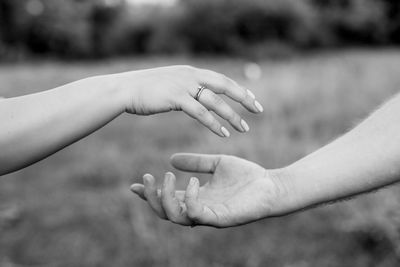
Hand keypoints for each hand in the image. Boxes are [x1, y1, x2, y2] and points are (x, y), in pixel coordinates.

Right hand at [114, 66, 262, 136]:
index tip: (251, 98)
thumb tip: (193, 96)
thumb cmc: (144, 89)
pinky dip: (213, 123)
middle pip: (225, 86)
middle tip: (259, 110)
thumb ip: (183, 88)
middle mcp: (190, 75)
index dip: (237, 89)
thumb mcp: (168, 84)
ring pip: (215, 101)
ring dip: (231, 115)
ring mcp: (183, 85)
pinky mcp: (176, 98)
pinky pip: (200, 112)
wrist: (124, 89)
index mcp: (190, 72)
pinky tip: (223, 134)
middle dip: (244, 98)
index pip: (221, 79)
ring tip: (244, 128)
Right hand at [131, 153, 286, 227]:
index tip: (133, 185)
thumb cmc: (247, 176)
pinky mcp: (221, 218)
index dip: (149, 194)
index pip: (167, 199)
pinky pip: (198, 214)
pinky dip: (191, 199)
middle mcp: (199, 208)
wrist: (270, 185)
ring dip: (166, 198)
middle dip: (151, 198)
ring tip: (166, 177)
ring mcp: (209, 215)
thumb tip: (171, 159)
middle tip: (147, 178)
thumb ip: (196, 163)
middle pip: (165, 212)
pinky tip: (194, 182)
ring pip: (176, 217)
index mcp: (196, 197)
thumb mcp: (216, 163)